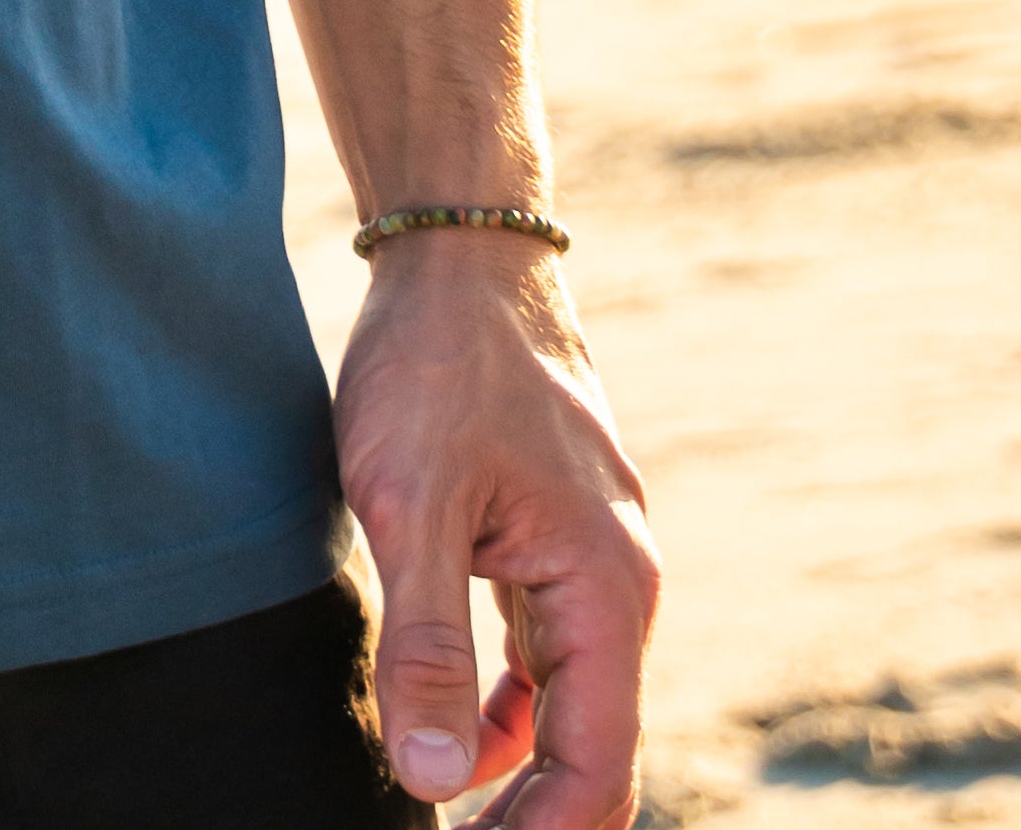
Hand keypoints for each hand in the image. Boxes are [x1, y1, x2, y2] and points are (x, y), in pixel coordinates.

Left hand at [334, 240, 657, 824]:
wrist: (459, 252)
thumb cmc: (435, 365)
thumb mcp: (410, 502)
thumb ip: (427, 642)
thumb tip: (432, 777)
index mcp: (603, 590)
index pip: (596, 765)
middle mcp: (616, 587)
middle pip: (592, 751)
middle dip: (536, 820)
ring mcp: (587, 563)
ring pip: (570, 708)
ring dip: (520, 775)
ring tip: (452, 821)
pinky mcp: (550, 541)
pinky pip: (544, 657)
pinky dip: (507, 711)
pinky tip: (452, 737)